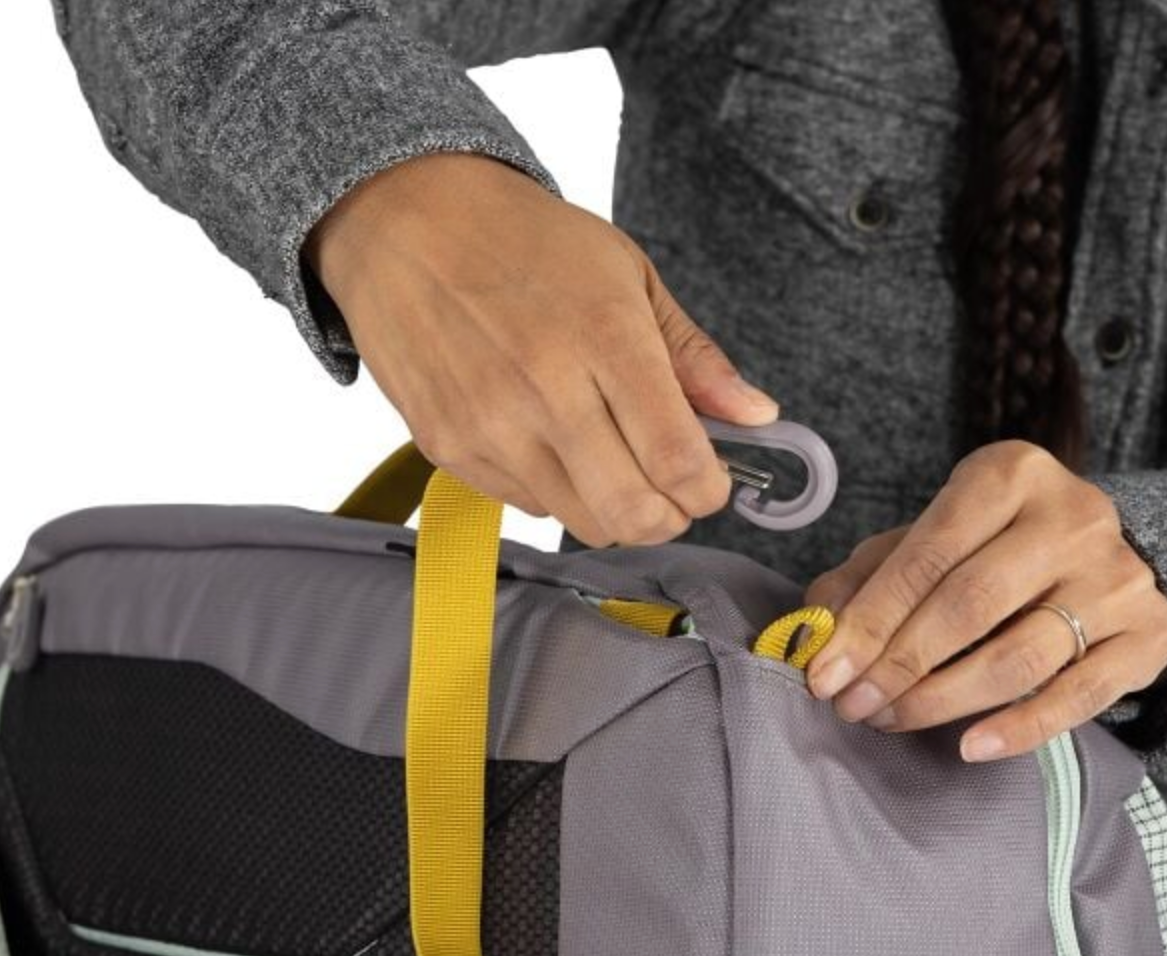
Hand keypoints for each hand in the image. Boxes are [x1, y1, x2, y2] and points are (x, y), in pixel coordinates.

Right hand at [305, 151, 778, 545]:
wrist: (403, 217)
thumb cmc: (524, 242)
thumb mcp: (627, 274)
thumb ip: (695, 356)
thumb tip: (759, 416)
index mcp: (606, 340)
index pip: (680, 464)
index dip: (710, 490)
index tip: (712, 478)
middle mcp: (547, 393)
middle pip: (635, 515)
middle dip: (669, 515)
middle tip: (669, 485)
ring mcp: (492, 429)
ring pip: (583, 524)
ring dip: (613, 506)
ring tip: (608, 455)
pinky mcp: (449, 449)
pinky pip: (527, 506)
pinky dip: (554, 490)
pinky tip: (546, 438)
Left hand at [801, 440, 1166, 761]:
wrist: (1099, 561)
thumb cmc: (990, 551)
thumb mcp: (925, 542)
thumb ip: (864, 578)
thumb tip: (813, 632)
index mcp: (1010, 474)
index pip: (927, 556)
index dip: (868, 622)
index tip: (823, 673)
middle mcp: (1074, 516)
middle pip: (971, 605)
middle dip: (898, 665)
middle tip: (851, 705)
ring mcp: (1119, 575)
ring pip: (1021, 656)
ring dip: (943, 700)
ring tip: (892, 720)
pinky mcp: (1152, 632)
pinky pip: (1080, 696)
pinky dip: (1020, 728)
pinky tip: (969, 747)